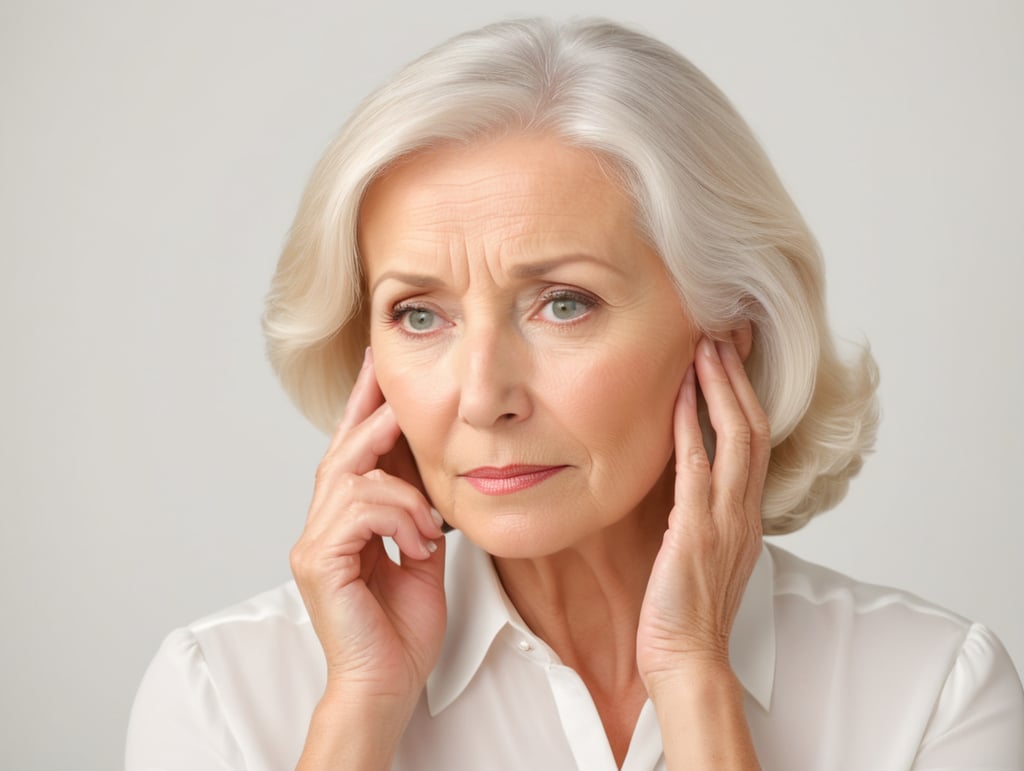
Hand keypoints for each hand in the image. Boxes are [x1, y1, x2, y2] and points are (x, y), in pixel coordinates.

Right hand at [290, 348, 446, 709]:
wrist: (388, 685)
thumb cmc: (401, 632)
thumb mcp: (421, 557)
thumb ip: (417, 515)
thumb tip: (431, 477)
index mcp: (347, 522)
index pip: (353, 453)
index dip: (365, 406)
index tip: (380, 365)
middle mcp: (322, 525)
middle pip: (343, 449)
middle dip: (373, 410)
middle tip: (399, 382)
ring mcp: (315, 542)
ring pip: (354, 474)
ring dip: (404, 492)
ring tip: (428, 528)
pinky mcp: (318, 560)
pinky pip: (360, 508)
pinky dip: (399, 516)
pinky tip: (417, 545)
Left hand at [636, 337, 768, 691]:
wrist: (688, 658)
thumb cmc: (688, 613)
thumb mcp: (704, 554)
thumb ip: (703, 516)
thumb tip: (686, 485)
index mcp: (746, 515)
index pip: (755, 442)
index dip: (747, 396)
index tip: (733, 360)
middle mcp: (744, 511)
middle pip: (754, 427)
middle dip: (739, 377)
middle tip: (724, 334)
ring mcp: (725, 518)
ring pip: (735, 437)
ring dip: (720, 387)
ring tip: (706, 347)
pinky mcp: (697, 530)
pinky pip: (696, 466)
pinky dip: (687, 426)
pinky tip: (676, 395)